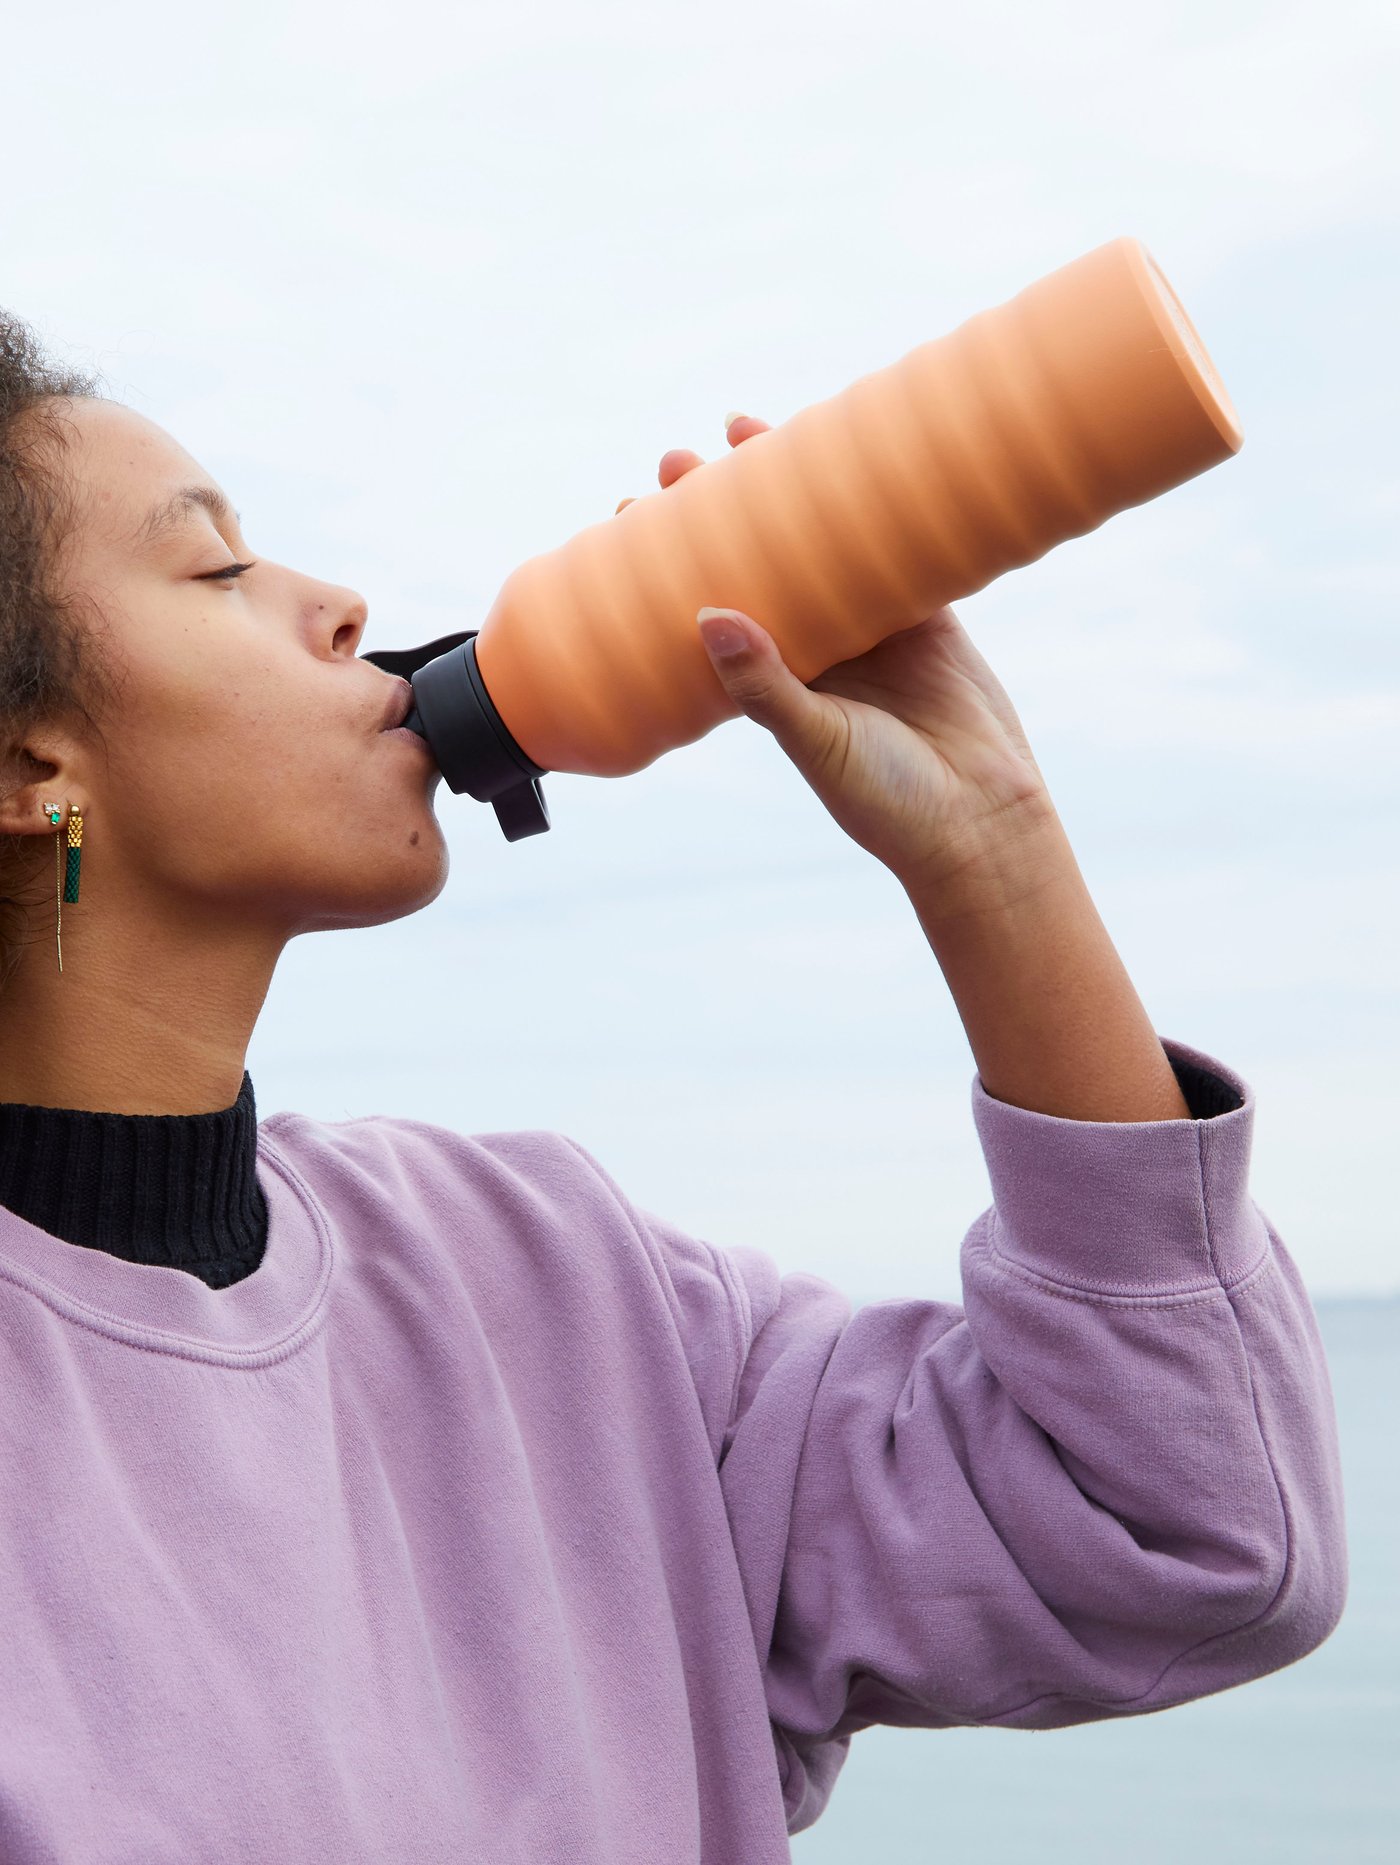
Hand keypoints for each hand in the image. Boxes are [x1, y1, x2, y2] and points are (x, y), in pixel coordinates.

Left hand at [616, 413, 1058, 901]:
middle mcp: (816, 652)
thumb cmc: (888, 803)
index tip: (631, 519)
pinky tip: (846, 452)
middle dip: (718, 512)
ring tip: (742, 432)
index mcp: (773, 686)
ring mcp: (871, 630)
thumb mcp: (816, 743)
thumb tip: (706, 613)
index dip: (671, 567)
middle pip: (756, 564)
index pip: (707, 611)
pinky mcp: (927, 616)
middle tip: (675, 462)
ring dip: (787, 492)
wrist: (981, 824)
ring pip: (820, 545)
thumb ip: (765, 685)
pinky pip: (893, 548)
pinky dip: (873, 505)